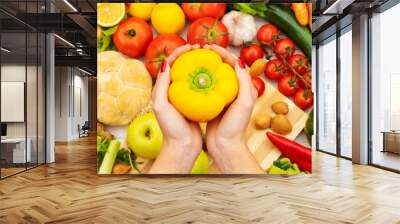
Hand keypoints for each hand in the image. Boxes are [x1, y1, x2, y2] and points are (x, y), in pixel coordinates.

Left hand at [149, 44, 202, 173]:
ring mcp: (186, 97)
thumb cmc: (171, 128)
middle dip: (191, 54)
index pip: (170, 63)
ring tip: (210, 56)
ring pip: (192, 74)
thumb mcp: (162, 106)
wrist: (183, 146)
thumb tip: (165, 64)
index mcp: (163, 89)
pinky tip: (215, 73)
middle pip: (182, 65)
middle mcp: (174, 91)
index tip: (191, 46)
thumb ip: (161, 85)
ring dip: (199, 63)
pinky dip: (206, 76)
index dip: (179, 52)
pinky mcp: (196, 103)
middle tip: (202, 48)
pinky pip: (201, 85)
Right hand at [204, 44, 263, 173]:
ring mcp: (221, 97)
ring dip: (204, 65)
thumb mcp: (244, 103)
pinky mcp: (211, 104)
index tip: (209, 47)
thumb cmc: (235, 127)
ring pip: (212, 75)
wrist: (225, 146)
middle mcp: (233, 90)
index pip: (233, 63)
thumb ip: (243, 82)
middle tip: (199, 49)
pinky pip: (204, 86)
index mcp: (243, 88)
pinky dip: (198, 78)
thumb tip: (238, 60)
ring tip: (192, 58)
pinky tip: (188, 76)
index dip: (222, 52)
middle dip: (211, 55)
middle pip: (222, 66)